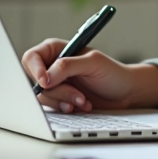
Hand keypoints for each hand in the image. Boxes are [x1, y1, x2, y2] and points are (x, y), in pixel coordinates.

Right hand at [21, 38, 157, 113]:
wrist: (125, 93)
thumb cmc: (112, 73)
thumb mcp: (92, 63)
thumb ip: (67, 66)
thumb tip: (44, 78)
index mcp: (57, 50)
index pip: (32, 57)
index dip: (35, 70)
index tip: (45, 82)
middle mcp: (53, 66)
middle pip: (36, 80)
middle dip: (57, 90)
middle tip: (77, 94)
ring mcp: (56, 84)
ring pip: (44, 96)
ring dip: (64, 100)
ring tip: (83, 100)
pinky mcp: (59, 100)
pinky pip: (51, 107)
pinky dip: (65, 108)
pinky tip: (81, 106)